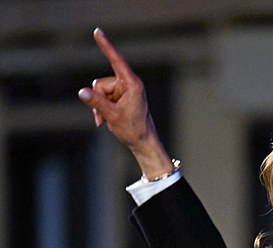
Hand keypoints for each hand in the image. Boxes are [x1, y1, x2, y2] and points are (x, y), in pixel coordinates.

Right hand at [77, 28, 172, 178]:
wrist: (142, 142)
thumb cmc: (133, 128)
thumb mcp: (112, 115)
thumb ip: (96, 102)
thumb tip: (82, 91)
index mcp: (132, 84)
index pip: (116, 61)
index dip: (106, 46)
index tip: (97, 32)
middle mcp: (128, 84)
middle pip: (101, 83)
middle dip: (98, 99)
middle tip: (105, 116)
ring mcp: (124, 91)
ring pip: (99, 91)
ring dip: (99, 106)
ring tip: (106, 120)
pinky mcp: (120, 98)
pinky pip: (102, 98)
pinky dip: (101, 109)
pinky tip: (105, 120)